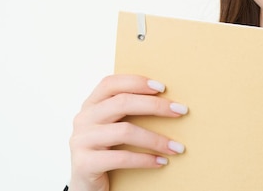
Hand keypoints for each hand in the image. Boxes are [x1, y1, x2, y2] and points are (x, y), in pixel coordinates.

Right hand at [68, 74, 188, 190]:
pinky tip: (161, 161)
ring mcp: (81, 141)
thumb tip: (168, 102)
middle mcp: (84, 119)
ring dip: (156, 139)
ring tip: (177, 147)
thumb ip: (127, 111)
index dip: (136, 82)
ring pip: (125, 131)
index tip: (162, 88)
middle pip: (122, 103)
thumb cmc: (106, 151)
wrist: (86, 187)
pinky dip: (145, 160)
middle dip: (155, 106)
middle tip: (180, 111)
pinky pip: (121, 158)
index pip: (111, 84)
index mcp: (91, 105)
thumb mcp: (112, 127)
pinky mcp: (84, 163)